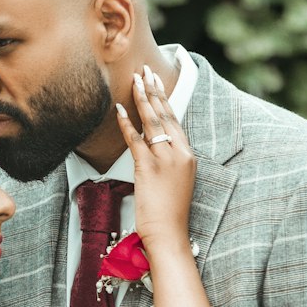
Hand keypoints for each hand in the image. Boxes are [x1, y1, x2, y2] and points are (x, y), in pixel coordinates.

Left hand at [115, 65, 195, 255]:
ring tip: (134, 81)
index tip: (156, 83)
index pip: (175, 121)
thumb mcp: (174, 184)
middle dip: (154, 91)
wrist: (169, 234)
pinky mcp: (149, 168)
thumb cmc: (169, 215)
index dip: (164, 100)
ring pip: (152, 122)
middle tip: (144, 71)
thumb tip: (151, 151)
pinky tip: (119, 109)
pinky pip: (136, 139)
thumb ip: (166, 164)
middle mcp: (180, 153)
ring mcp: (165, 160)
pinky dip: (126, 123)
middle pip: (165, 115)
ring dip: (142, 99)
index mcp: (188, 156)